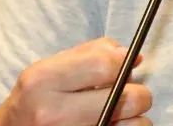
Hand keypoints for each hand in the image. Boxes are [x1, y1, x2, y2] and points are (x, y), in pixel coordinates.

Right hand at [0, 37, 152, 125]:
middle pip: (127, 98)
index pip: (104, 65)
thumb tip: (133, 56)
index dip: (123, 62)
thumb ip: (92, 53)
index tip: (127, 64)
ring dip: (135, 116)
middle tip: (127, 92)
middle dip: (137, 92)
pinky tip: (112, 124)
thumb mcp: (50, 68)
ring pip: (136, 123)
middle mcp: (52, 112)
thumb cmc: (35, 98)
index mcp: (42, 81)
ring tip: (118, 112)